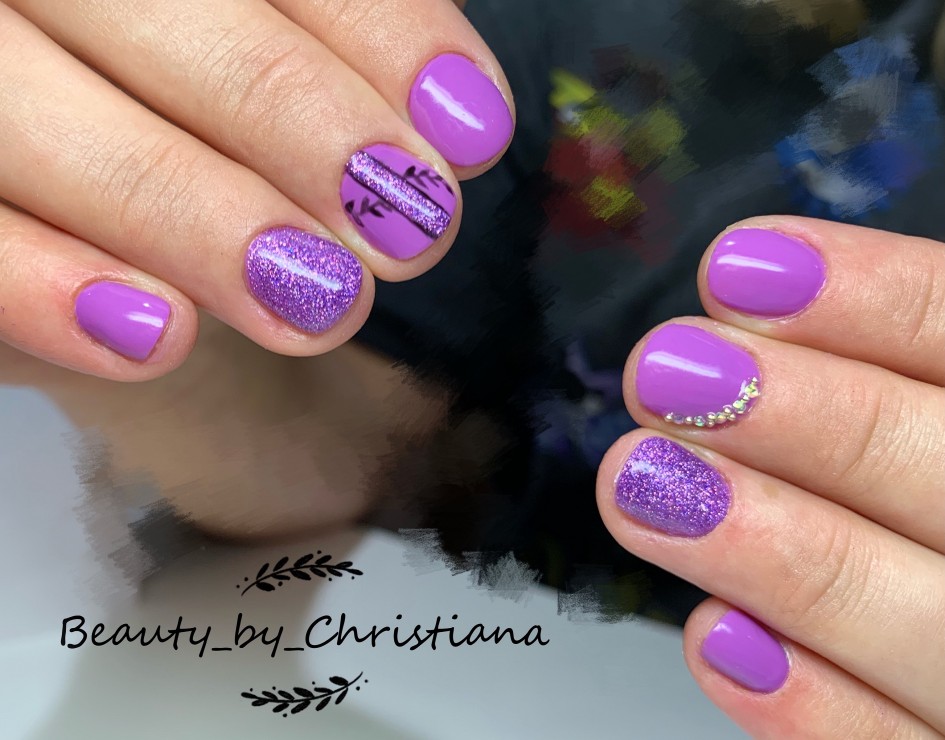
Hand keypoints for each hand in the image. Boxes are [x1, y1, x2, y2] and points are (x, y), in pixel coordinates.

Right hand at [0, 0, 512, 379]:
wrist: (59, 191)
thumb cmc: (170, 116)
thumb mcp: (241, 66)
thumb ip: (335, 60)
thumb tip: (461, 121)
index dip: (376, 29)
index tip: (470, 130)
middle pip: (139, 6)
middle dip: (290, 116)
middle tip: (409, 229)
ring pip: (24, 113)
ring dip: (190, 212)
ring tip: (324, 302)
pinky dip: (39, 285)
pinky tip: (159, 339)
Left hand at [597, 217, 944, 736]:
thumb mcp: (940, 408)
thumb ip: (901, 367)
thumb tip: (759, 287)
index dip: (869, 300)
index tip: (738, 270)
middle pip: (943, 472)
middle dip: (804, 416)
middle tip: (665, 371)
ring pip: (913, 620)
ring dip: (770, 548)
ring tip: (638, 480)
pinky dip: (811, 708)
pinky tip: (715, 638)